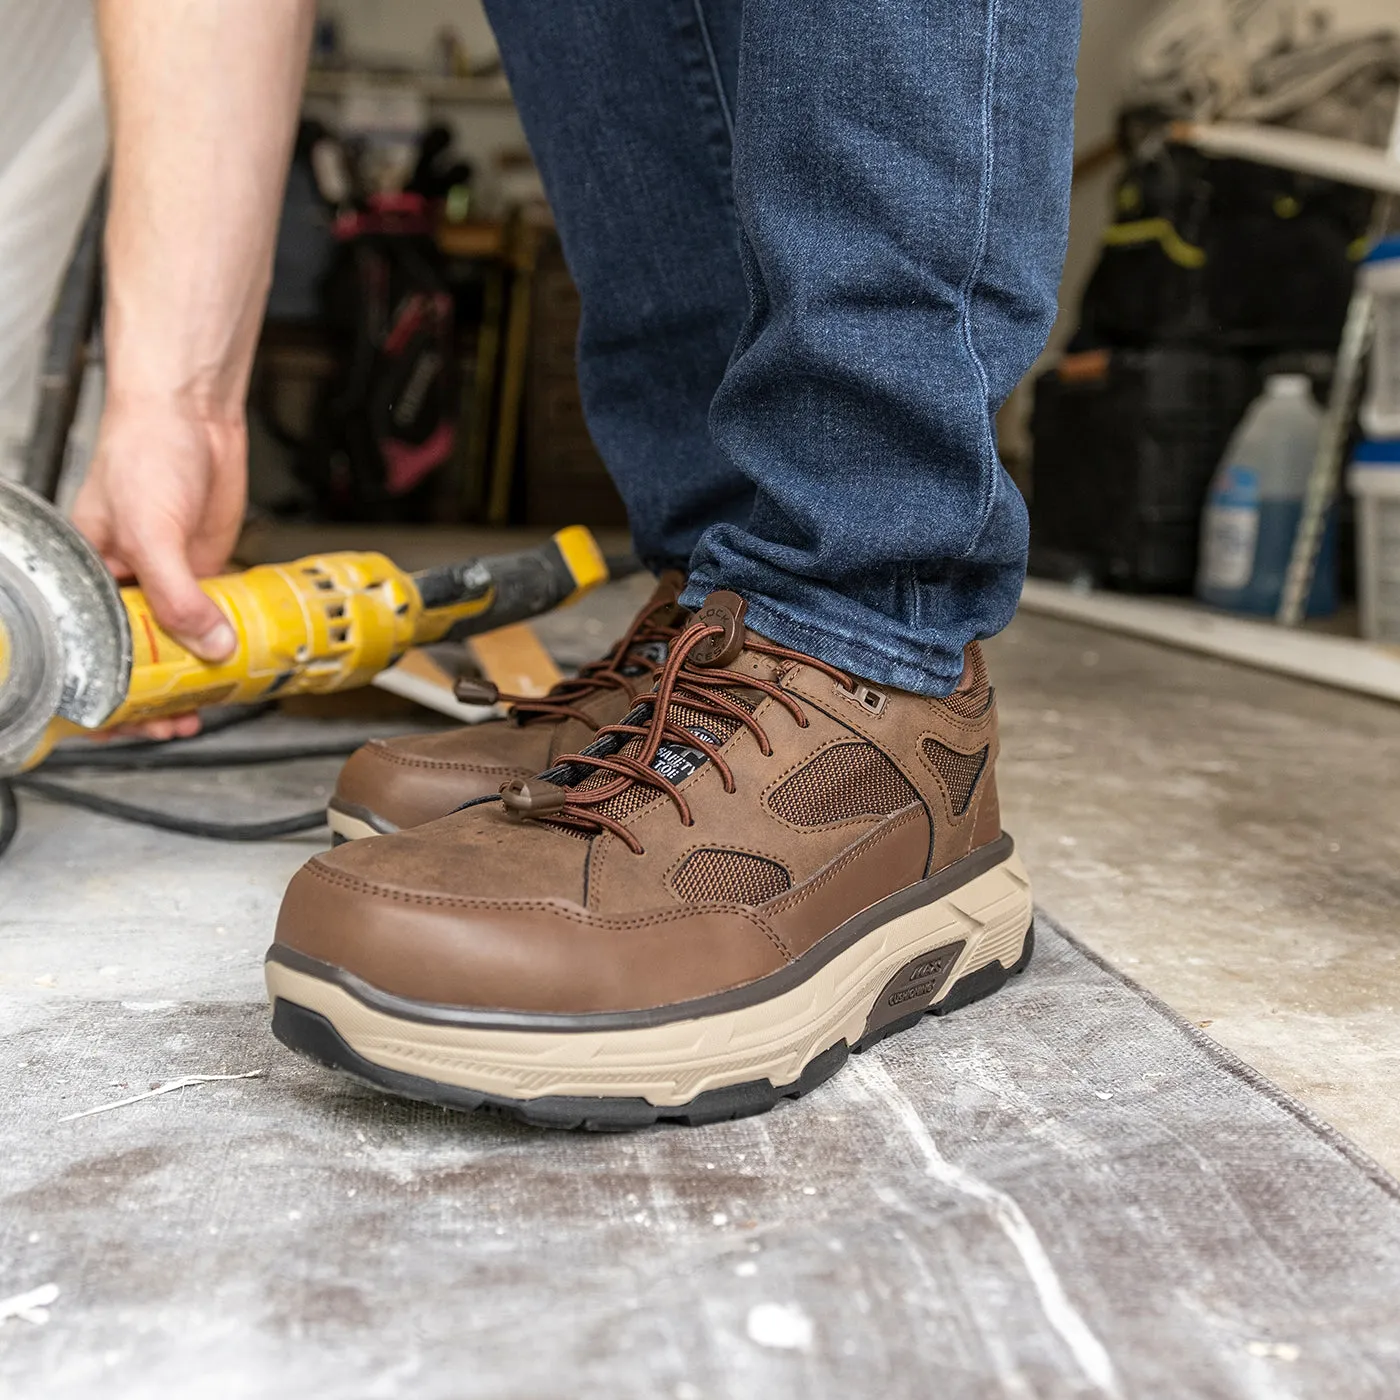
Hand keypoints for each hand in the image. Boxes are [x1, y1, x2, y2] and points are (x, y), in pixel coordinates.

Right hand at [71, 401, 247, 739]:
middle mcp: (124, 583)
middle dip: (153, 695)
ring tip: (209, 704)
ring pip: (178, 643)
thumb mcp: (151, 530)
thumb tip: (208, 647)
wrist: (193, 413)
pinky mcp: (205, 570)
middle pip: (135, 656)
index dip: (106, 690)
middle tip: (178, 721)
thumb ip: (176, 594)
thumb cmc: (144, 452)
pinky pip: (213, 617)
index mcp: (86, 576)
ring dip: (194, 675)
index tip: (130, 720)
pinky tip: (237, 662)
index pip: (87, 649)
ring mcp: (167, 579)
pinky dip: (224, 642)